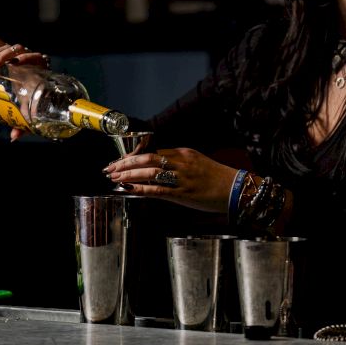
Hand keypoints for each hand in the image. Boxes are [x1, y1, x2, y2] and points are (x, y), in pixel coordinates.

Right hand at [0, 21, 50, 141]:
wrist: (49, 94)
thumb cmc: (42, 102)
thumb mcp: (35, 111)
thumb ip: (27, 123)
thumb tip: (14, 137)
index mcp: (41, 68)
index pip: (35, 57)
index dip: (27, 58)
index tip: (16, 64)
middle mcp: (31, 58)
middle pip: (18, 50)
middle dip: (4, 56)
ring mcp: (20, 55)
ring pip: (8, 47)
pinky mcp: (10, 56)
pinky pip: (0, 44)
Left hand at [103, 148, 236, 213]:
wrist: (235, 189)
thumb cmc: (216, 178)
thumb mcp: (196, 163)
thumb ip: (178, 163)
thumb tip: (157, 168)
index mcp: (183, 152)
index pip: (153, 150)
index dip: (133, 156)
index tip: (120, 161)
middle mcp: (181, 162)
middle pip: (147, 158)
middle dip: (125, 163)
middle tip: (110, 167)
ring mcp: (182, 178)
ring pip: (149, 172)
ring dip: (128, 175)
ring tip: (114, 177)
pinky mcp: (183, 193)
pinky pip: (156, 190)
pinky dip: (140, 189)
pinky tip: (128, 190)